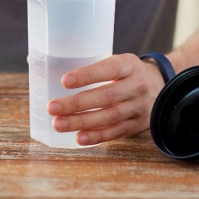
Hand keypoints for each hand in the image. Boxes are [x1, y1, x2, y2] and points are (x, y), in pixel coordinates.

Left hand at [47, 53, 166, 144]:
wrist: (163, 86)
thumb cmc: (126, 73)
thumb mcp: (117, 61)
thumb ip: (87, 64)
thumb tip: (34, 60)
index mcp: (129, 64)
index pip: (109, 68)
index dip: (87, 75)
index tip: (64, 81)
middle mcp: (137, 85)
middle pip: (106, 96)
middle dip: (77, 104)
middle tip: (53, 107)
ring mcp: (139, 106)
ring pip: (109, 116)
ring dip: (82, 122)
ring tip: (59, 124)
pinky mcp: (139, 124)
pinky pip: (116, 132)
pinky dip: (97, 136)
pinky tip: (79, 138)